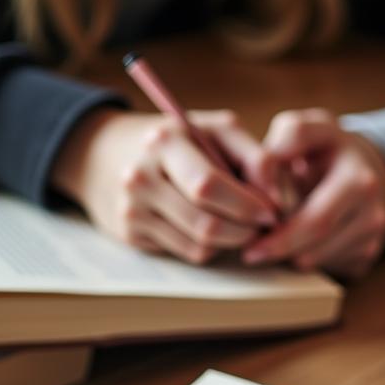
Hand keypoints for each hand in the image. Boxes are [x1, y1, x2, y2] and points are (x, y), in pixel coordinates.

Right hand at [52, 108, 277, 264]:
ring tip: (243, 225)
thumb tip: (278, 200)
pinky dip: (210, 246)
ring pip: (200, 245)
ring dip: (231, 241)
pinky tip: (213, 229)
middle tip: (264, 226)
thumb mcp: (217, 130)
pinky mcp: (132, 236)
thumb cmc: (179, 141)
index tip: (274, 210)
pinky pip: (187, 253)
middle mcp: (141, 177)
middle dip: (245, 230)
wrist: (106, 154)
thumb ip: (256, 157)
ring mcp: (133, 211)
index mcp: (165, 142)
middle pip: (207, 224)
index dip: (249, 204)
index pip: (210, 185)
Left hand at [242, 108, 384, 278]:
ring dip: (288, 257)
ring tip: (267, 244)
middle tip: (250, 254)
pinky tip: (293, 245)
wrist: (368, 171)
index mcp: (358, 180)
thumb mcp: (313, 129)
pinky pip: (327, 270)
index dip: (281, 235)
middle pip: (317, 247)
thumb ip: (290, 138)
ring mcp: (373, 239)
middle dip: (279, 251)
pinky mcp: (367, 259)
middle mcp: (373, 212)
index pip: (316, 220)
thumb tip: (266, 177)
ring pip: (319, 261)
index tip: (250, 242)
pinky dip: (304, 260)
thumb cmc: (328, 151)